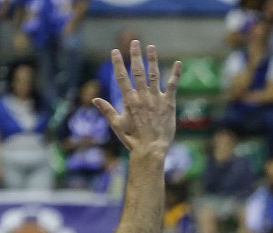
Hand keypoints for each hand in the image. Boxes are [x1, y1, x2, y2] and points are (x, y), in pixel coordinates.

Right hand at [93, 40, 179, 155]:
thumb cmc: (133, 140)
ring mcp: (156, 99)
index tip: (115, 51)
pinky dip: (176, 74)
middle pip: (138, 72)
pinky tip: (178, 63)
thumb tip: (94, 99)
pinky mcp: (168, 104)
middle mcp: (142, 97)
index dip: (118, 63)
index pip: (122, 77)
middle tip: (135, 42)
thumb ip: (107, 110)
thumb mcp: (117, 125)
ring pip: (154, 75)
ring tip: (151, 47)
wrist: (151, 150)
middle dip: (135, 56)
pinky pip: (173, 86)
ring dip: (152, 60)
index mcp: (129, 101)